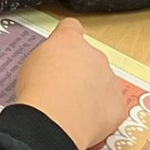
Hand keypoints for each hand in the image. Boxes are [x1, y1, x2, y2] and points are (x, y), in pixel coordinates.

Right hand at [16, 18, 129, 149]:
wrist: (53, 122)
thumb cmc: (37, 93)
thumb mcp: (31, 63)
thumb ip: (48, 56)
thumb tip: (51, 64)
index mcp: (70, 41)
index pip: (71, 27)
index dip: (66, 38)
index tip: (62, 50)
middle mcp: (94, 55)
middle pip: (90, 57)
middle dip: (80, 70)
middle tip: (63, 88)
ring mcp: (109, 79)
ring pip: (103, 81)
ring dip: (93, 91)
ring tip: (73, 108)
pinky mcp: (118, 104)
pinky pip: (112, 105)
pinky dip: (102, 113)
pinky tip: (86, 121)